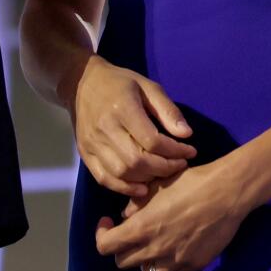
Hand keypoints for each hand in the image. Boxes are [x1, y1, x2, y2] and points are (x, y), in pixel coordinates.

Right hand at [70, 56, 197, 199]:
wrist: (81, 82)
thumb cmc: (119, 83)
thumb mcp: (147, 86)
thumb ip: (168, 110)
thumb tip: (186, 135)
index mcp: (122, 108)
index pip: (152, 141)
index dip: (175, 151)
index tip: (189, 151)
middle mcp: (105, 128)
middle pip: (138, 161)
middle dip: (164, 168)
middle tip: (179, 164)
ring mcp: (92, 143)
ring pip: (122, 173)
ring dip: (147, 179)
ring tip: (162, 172)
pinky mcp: (84, 153)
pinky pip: (105, 179)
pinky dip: (124, 188)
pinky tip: (141, 187)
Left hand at [95, 158, 250, 270]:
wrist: (225, 193)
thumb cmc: (189, 183)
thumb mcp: (155, 186)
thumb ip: (135, 203)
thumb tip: (127, 215)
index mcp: (141, 228)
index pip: (105, 245)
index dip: (102, 234)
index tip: (109, 222)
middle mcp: (154, 249)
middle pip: (122, 262)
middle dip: (122, 247)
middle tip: (130, 232)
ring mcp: (174, 261)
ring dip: (144, 261)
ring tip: (152, 243)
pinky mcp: (192, 266)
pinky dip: (165, 265)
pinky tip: (172, 247)